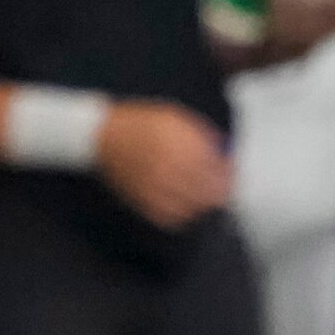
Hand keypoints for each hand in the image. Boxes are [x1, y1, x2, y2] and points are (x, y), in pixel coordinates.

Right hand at [96, 101, 232, 231]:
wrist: (102, 136)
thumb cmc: (141, 123)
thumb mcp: (173, 117)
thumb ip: (200, 133)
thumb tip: (224, 152)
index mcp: (177, 143)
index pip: (214, 167)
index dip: (228, 171)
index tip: (231, 170)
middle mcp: (167, 166)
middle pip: (207, 190)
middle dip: (221, 189)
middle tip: (224, 187)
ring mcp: (154, 187)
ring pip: (192, 206)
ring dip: (203, 203)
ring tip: (206, 197)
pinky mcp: (143, 202)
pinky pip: (171, 217)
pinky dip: (183, 214)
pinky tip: (185, 205)